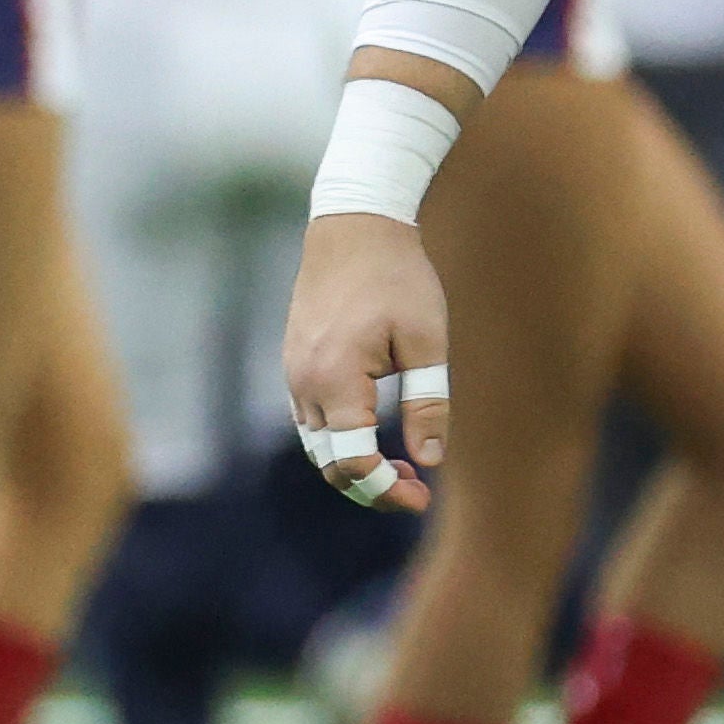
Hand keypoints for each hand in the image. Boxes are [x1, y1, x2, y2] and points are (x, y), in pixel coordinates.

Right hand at [285, 210, 453, 511]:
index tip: (423, 499)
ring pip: (317, 444)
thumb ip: (428, 403)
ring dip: (354, 464)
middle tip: (418, 488)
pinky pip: (310, 418)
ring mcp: (293, 371)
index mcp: (336, 380)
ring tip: (403, 464)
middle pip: (329, 463)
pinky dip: (339, 438)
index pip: (353, 463)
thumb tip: (430, 460)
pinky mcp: (294, 360)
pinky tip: (374, 430)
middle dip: (371, 487)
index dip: (387, 491)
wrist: (354, 225)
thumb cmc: (398, 278)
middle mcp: (304, 382)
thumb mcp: (426, 342)